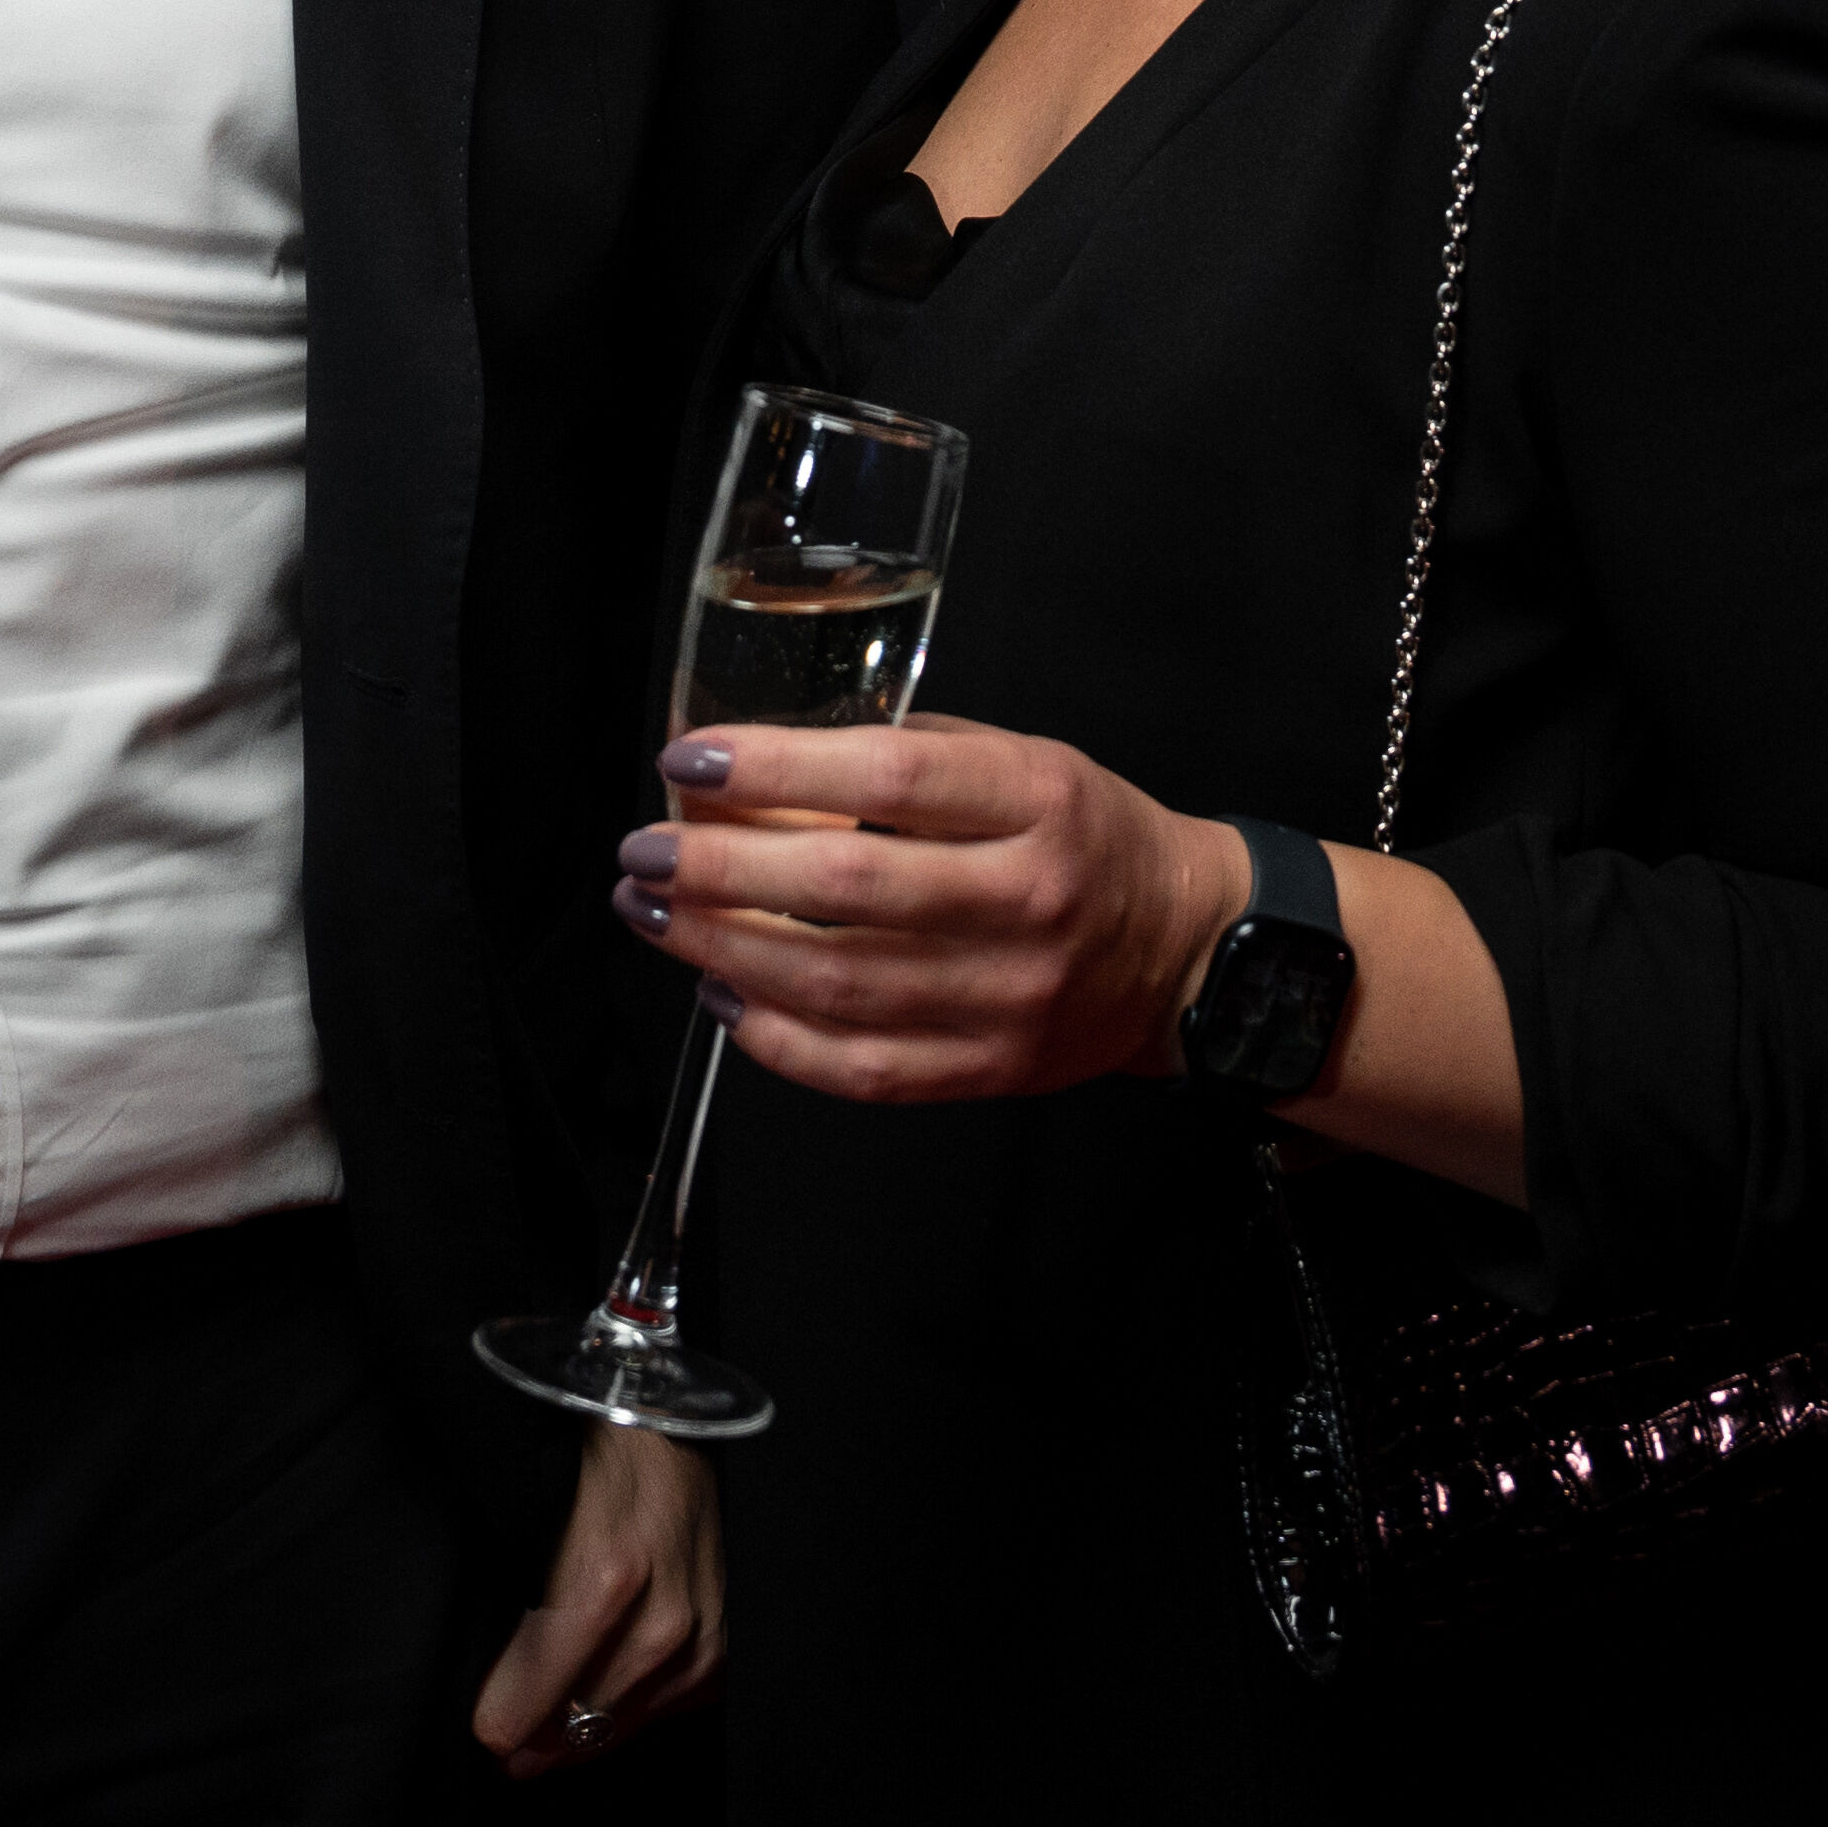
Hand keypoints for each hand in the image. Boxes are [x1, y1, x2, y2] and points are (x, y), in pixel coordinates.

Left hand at [467, 1421, 719, 1780]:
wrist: (669, 1433)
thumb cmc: (597, 1469)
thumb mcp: (534, 1525)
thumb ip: (519, 1613)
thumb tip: (497, 1690)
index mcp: (601, 1586)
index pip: (532, 1699)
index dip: (501, 1720)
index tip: (489, 1728)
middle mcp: (659, 1625)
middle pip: (576, 1728)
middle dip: (537, 1737)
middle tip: (511, 1742)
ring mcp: (699, 1644)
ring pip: (618, 1727)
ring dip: (582, 1730)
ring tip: (549, 1723)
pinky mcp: (722, 1655)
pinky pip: (662, 1712)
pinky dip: (630, 1707)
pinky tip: (608, 1689)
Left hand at [624, 718, 1245, 1108]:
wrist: (1183, 948)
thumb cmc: (1085, 837)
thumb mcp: (1022, 759)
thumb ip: (904, 756)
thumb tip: (753, 769)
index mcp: (1038, 802)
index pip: (888, 780)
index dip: (775, 769)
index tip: (691, 759)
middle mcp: (1027, 901)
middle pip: (844, 889)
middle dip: (717, 869)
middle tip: (644, 850)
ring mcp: (1008, 998)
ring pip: (834, 985)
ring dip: (720, 948)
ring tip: (654, 913)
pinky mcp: (988, 1070)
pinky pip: (856, 1067)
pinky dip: (771, 1034)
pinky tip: (720, 989)